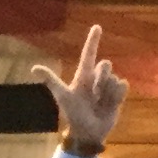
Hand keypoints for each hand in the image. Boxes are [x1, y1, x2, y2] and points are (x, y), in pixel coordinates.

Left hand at [30, 24, 126, 156]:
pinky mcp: (118, 95)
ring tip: (100, 103)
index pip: (88, 54)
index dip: (92, 40)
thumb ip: (51, 80)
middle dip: (102, 77)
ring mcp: (107, 86)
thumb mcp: (62, 95)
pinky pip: (123, 86)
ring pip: (115, 78)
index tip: (97, 26)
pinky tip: (110, 105)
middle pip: (105, 65)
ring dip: (108, 91)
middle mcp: (96, 78)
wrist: (87, 132)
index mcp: (82, 76)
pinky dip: (117, 96)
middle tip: (94, 93)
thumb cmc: (73, 113)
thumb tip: (34, 68)